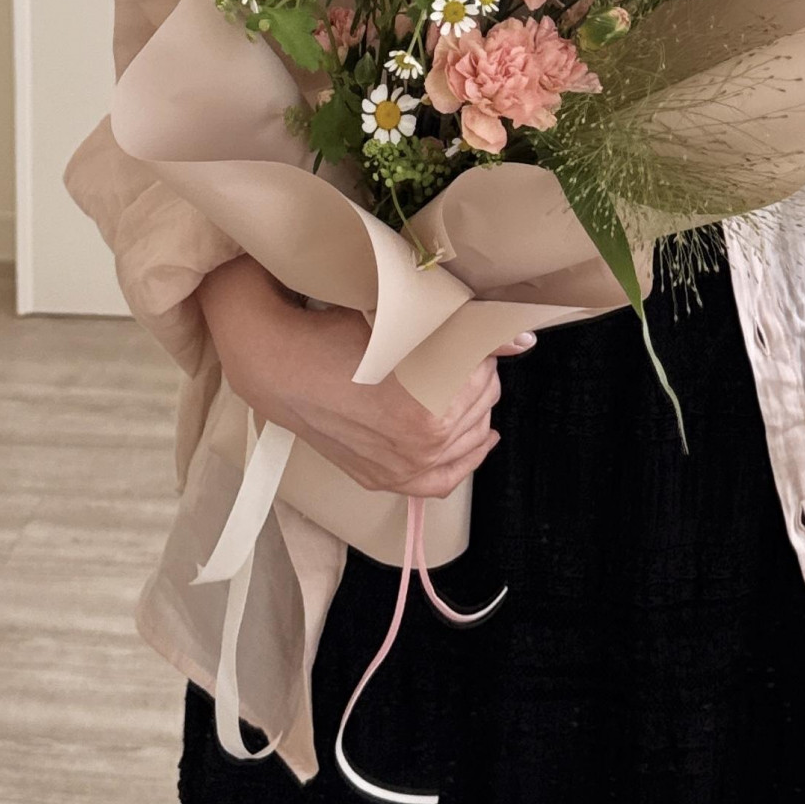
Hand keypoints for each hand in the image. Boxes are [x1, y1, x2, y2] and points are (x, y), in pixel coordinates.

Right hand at [195, 254, 533, 497]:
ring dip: (472, 410)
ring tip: (459, 383)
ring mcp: (403, 470)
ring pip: (469, 438)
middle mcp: (423, 447)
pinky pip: (442, 482)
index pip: (485, 368)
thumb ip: (471, 334)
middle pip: (483, 401)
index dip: (477, 342)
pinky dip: (464, 460)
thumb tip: (524, 341)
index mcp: (435, 405)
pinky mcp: (383, 481)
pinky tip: (477, 439)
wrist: (280, 365)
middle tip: (456, 350)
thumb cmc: (339, 332)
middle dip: (477, 373)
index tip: (464, 329)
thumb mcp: (407, 321)